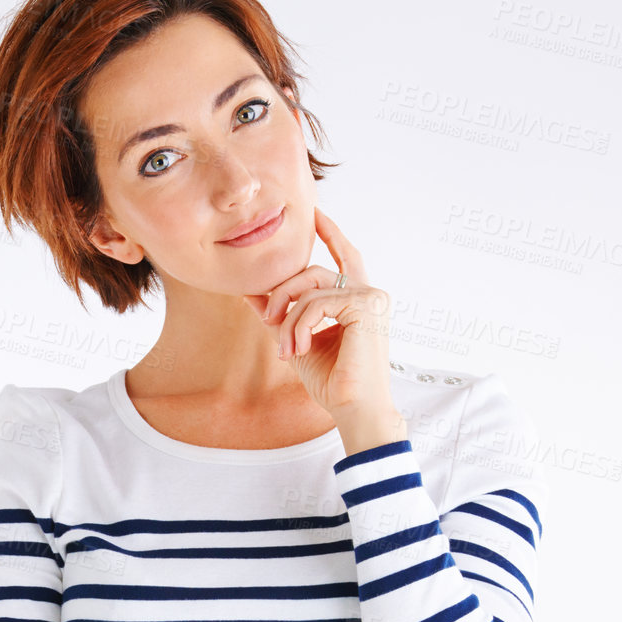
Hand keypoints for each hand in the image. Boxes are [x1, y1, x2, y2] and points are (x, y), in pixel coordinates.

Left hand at [242, 207, 402, 438]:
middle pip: (314, 271)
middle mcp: (369, 293)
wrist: (353, 408)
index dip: (330, 232)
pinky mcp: (367, 305)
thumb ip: (280, 314)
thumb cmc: (332, 381)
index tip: (315, 212)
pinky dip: (300, 326)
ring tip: (287, 349)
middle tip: (268, 321)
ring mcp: (371, 297)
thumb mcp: (297, 340)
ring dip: (289, 320)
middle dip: (284, 293)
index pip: (343, 256)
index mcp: (358, 299)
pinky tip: (300, 349)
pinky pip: (317, 303)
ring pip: (311, 288)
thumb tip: (250, 292)